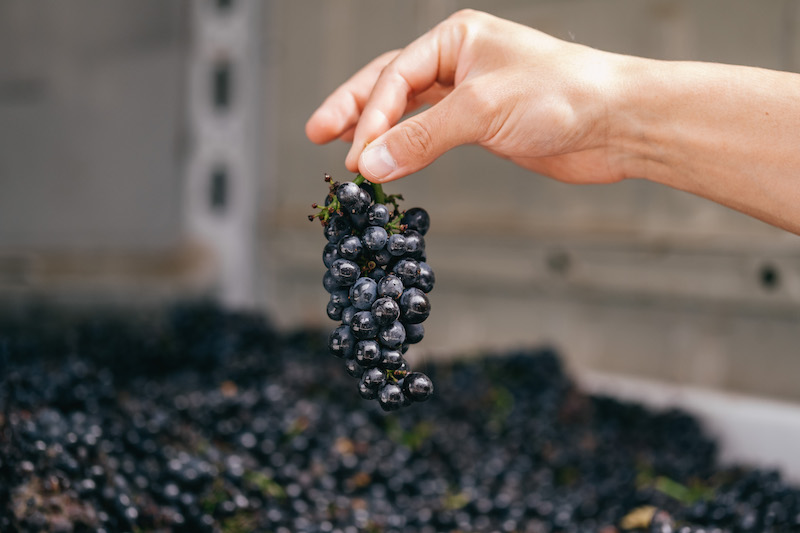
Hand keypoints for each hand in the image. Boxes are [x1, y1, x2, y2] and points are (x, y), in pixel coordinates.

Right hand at [306, 9, 628, 184]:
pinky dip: (407, 147)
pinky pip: (431, 133)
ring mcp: (470, 92)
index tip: (355, 155)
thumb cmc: (564, 96)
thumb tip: (372, 162)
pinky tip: (388, 158)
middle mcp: (460, 60)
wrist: (616, 122)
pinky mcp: (482, 124)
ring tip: (342, 148)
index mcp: (457, 38)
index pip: (395, 76)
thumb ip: (422, 138)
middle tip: (317, 133)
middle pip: (391, 85)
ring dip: (376, 130)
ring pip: (409, 110)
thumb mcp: (482, 111)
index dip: (370, 117)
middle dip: (354, 110)